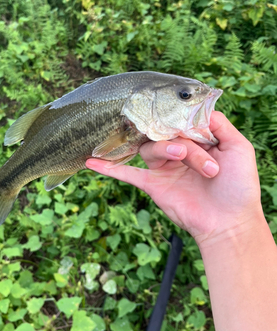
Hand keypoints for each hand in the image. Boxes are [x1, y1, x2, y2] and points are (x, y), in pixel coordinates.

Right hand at [86, 112, 264, 247]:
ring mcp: (163, 168)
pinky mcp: (153, 184)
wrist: (229, 222)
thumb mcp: (239, 148)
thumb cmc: (238, 187)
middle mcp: (178, 152)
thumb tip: (199, 107)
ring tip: (181, 157)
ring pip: (151, 147)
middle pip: (167, 132)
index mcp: (197, 142)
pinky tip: (91, 161)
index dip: (187, 120)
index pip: (183, 120)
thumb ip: (219, 124)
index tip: (194, 124)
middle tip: (199, 156)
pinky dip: (108, 168)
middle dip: (182, 140)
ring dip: (165, 149)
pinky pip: (127, 173)